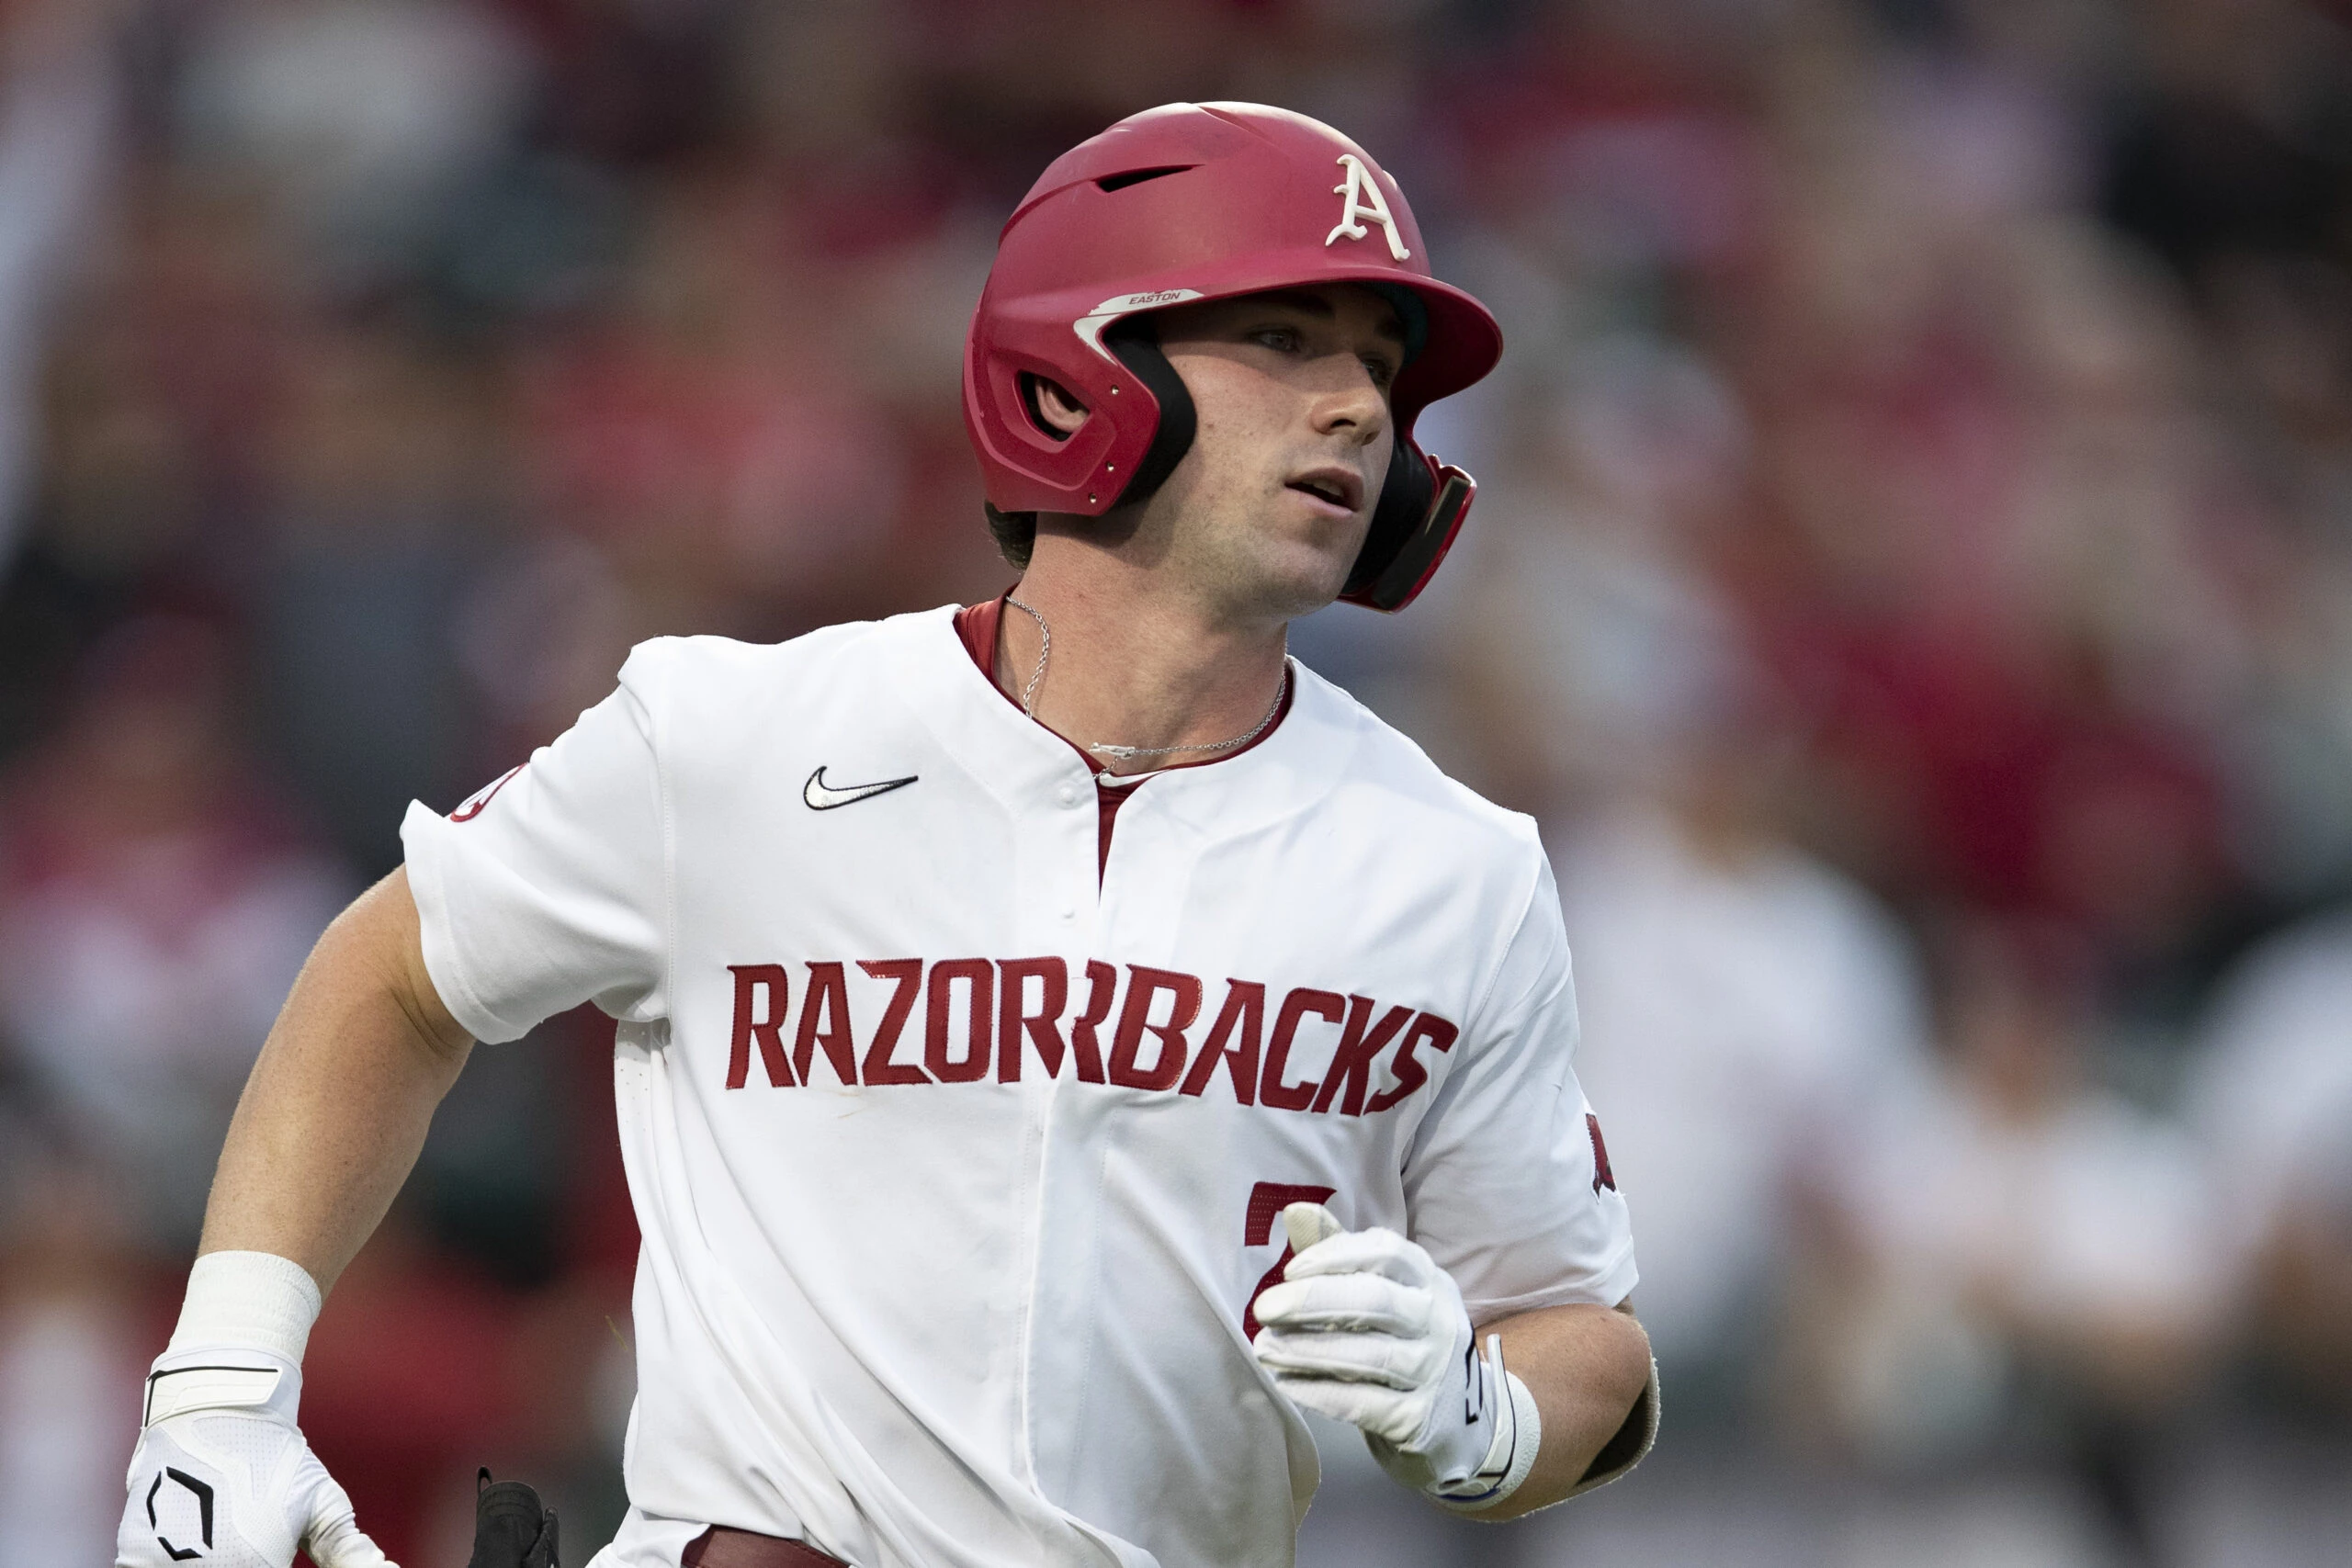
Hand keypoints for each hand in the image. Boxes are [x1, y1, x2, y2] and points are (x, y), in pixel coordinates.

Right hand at [117, 1350, 395, 1567]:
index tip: (277, 1556)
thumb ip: (347, 1550)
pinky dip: (174, 1565)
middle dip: (242, 1565)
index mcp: (258, 1564)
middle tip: (250, 1542)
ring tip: (222, 1531)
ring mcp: (166, 1565)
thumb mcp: (321, 1502)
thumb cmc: (276, 1457)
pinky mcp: (133, 1556)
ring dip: (205, 1563)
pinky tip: (191, 1546)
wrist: (218, 1407)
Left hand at [1249, 1203, 1521, 1497]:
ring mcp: (1433, 1371)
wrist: (1457, 1420)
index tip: (1289, 1272)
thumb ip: (1340, 1253)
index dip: (1334, 1256)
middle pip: (1375, 1300)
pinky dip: (1319, 1392)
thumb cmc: (1403, 1340)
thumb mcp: (1384, 1291)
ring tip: (1264, 1348)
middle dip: (1312, 1302)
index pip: (1387, 1252)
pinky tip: (1286, 1383)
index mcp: (1428, 1280)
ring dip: (1306, 1349)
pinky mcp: (1419, 1418)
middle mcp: (1437, 1320)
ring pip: (1368, 1355)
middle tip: (1263, 1309)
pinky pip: (1363, 1402)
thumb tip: (1295, 1210)